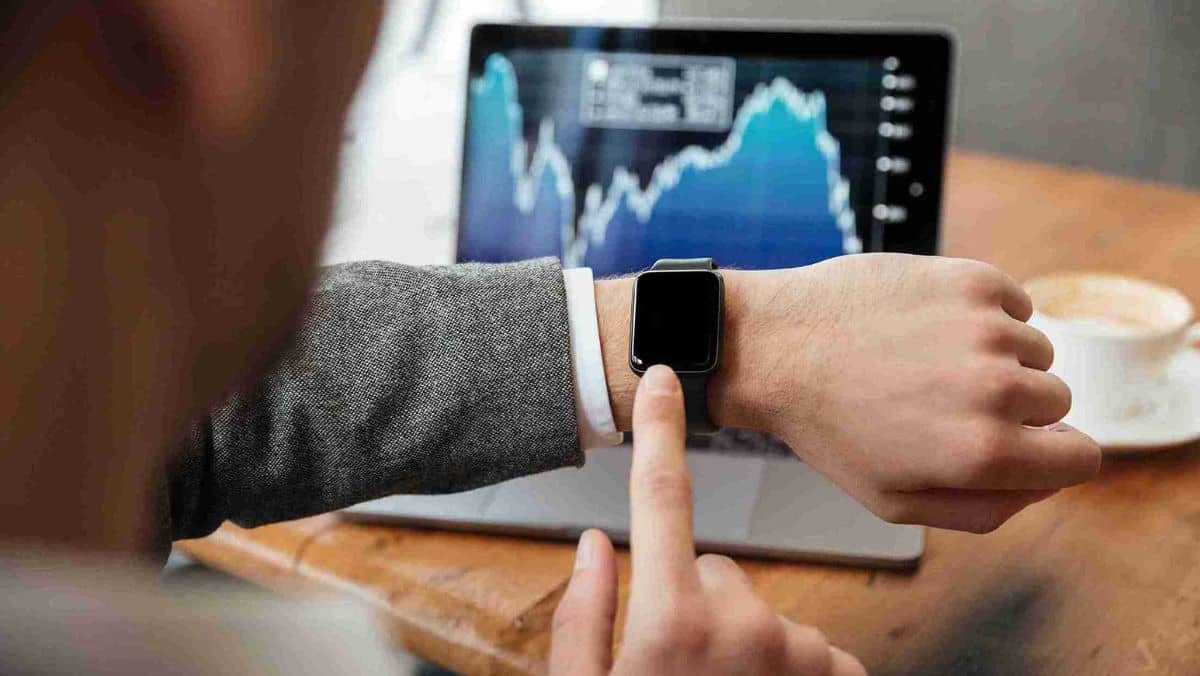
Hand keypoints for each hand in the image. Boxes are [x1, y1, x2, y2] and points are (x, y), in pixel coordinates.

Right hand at [550, 365, 864, 674]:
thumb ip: (583, 617)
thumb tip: (594, 547)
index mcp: (673, 620)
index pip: (661, 496)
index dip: (660, 430)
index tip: (664, 381)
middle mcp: (743, 624)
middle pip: (714, 569)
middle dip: (695, 603)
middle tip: (676, 664)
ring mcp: (797, 649)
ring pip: (756, 608)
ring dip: (740, 640)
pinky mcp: (836, 673)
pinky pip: (806, 643)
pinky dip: (787, 666)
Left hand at [596, 254, 1101, 532]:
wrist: (775, 346)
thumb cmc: (830, 428)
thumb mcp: (897, 501)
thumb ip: (987, 507)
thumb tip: (1044, 481)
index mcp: (984, 454)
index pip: (1084, 458)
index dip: (1052, 454)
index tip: (1019, 444)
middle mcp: (997, 389)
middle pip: (1058, 402)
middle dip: (1015, 407)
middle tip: (945, 401)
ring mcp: (986, 327)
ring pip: (1035, 350)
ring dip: (997, 358)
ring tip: (926, 362)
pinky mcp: (970, 278)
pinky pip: (1013, 305)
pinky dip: (984, 316)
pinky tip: (928, 326)